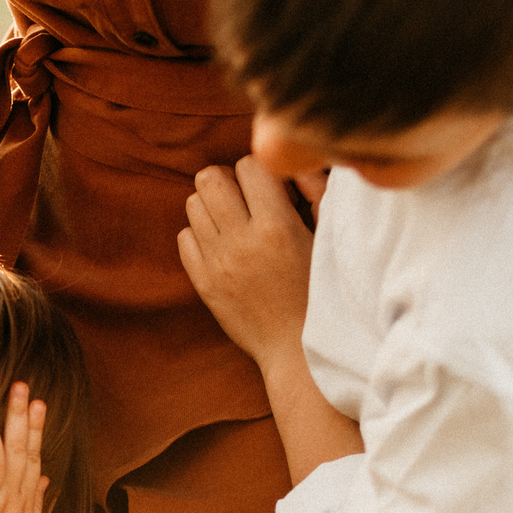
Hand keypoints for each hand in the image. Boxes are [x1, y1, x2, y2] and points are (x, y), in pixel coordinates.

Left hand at [178, 155, 314, 372]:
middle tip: (247, 200)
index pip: (250, 165)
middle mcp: (241, 242)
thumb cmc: (322, 290)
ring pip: (193, 204)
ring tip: (236, 223)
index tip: (275, 190)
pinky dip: (201, 235)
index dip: (262, 170)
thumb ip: (316, 192)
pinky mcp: (203, 283)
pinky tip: (225, 247)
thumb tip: (293, 163)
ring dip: (214, 206)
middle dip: (229, 180)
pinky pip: (184, 237)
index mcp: (277, 227)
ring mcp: (217, 264)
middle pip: (209, 177)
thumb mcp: (328, 238)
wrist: (297, 349)